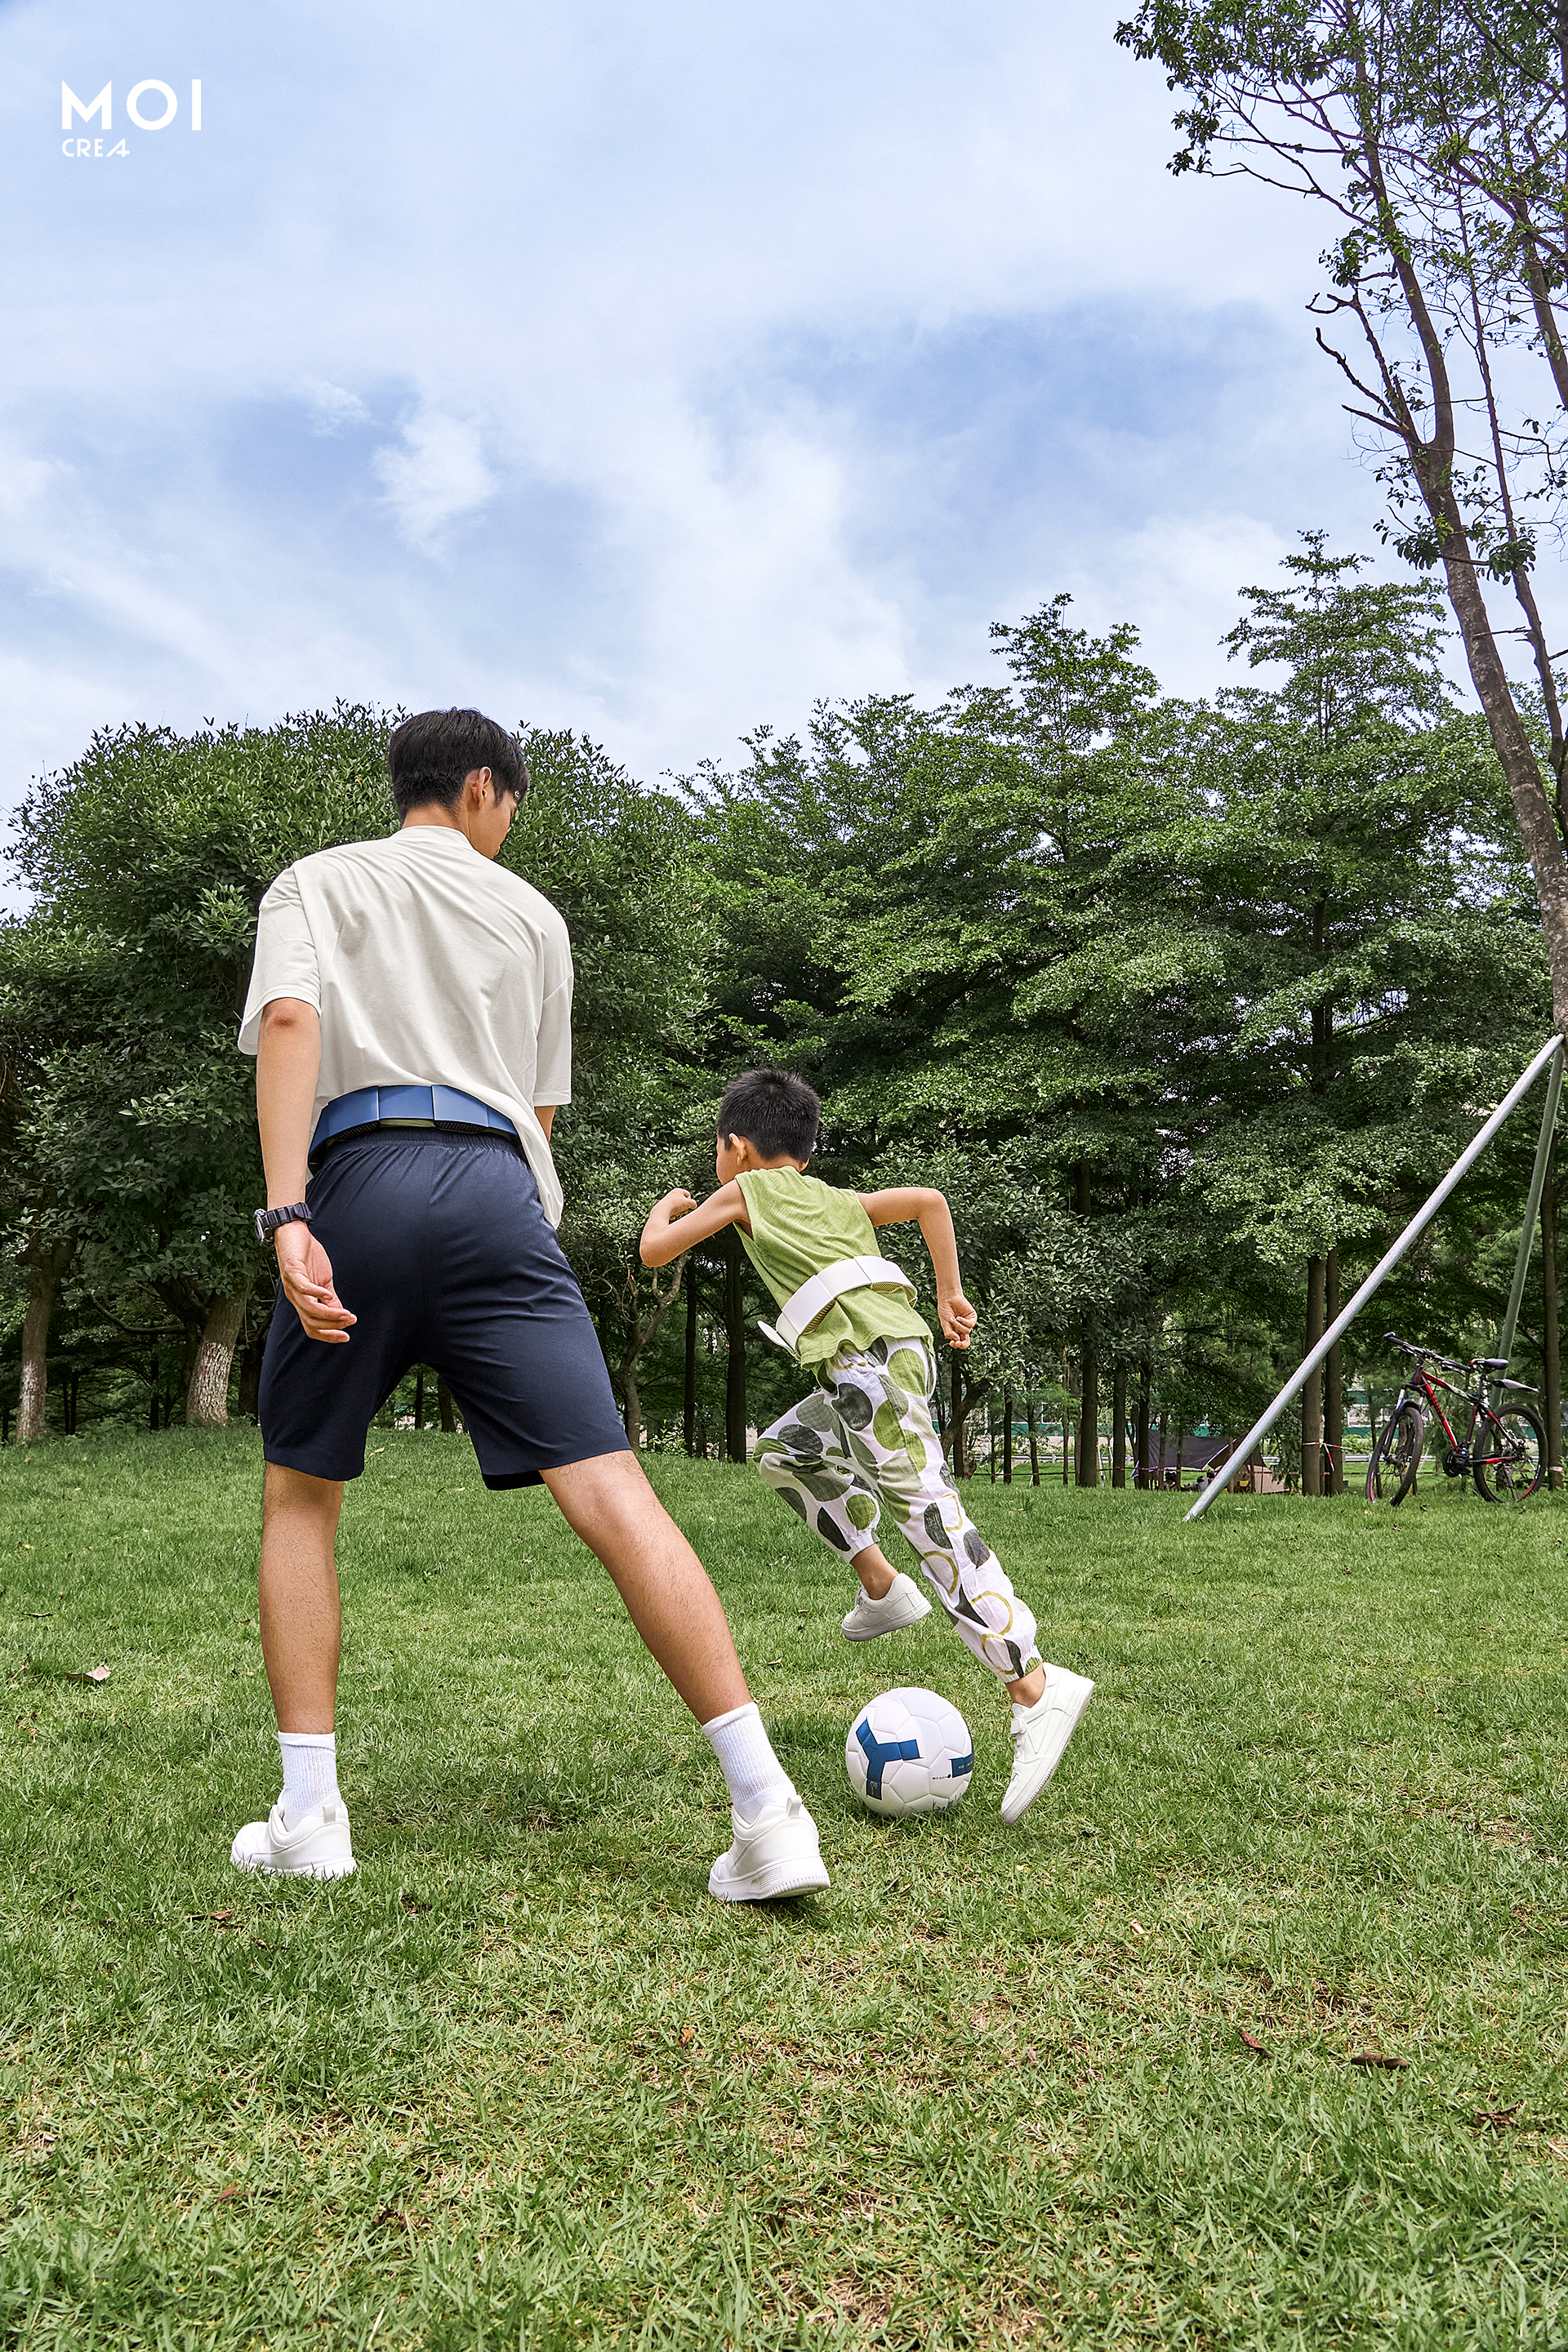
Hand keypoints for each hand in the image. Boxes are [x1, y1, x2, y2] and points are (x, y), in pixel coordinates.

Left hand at [275, 1222, 355, 1343]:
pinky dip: (316, 1293)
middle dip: (332, 1325)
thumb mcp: (324, 1280)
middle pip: (311, 1322)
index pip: (312, 1327)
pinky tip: (328, 1293)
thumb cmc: (308, 1255)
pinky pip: (303, 1287)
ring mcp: (291, 1285)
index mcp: (302, 1301)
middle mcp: (294, 1297)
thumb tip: (343, 1315)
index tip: (347, 1337)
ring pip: (308, 1309)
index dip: (328, 1335)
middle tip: (350, 1320)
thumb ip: (331, 1298)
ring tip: (345, 1313)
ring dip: (329, 1313)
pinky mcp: (292, 1271)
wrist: (293, 1232)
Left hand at [661, 1189, 697, 1221]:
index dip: (690, 1201)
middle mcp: (672, 1194)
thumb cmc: (676, 1205)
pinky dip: (673, 1214)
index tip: (689, 1206)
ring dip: (679, 1212)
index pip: (688, 1195)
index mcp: (678, 1190)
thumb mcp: (689, 1203)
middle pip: (682, 1202)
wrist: (662, 1211)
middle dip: (684, 1208)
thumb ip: (694, 1203)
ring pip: (677, 1208)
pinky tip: (671, 1216)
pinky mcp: (664, 1207)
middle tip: (683, 1212)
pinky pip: (672, 1212)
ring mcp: (667, 1201)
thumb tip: (693, 1206)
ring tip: (676, 1214)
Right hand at [939, 1291, 976, 1348]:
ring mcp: (967, 1324)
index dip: (956, 1345)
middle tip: (957, 1343)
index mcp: (955, 1332)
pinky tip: (959, 1317)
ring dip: (958, 1326)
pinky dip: (964, 1322)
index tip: (951, 1343)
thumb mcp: (944, 1324)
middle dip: (962, 1344)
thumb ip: (949, 1333)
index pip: (959, 1343)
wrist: (948, 1299)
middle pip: (966, 1342)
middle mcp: (962, 1329)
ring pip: (967, 1331)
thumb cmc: (945, 1310)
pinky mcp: (972, 1318)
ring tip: (953, 1319)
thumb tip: (956, 1340)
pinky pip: (970, 1325)